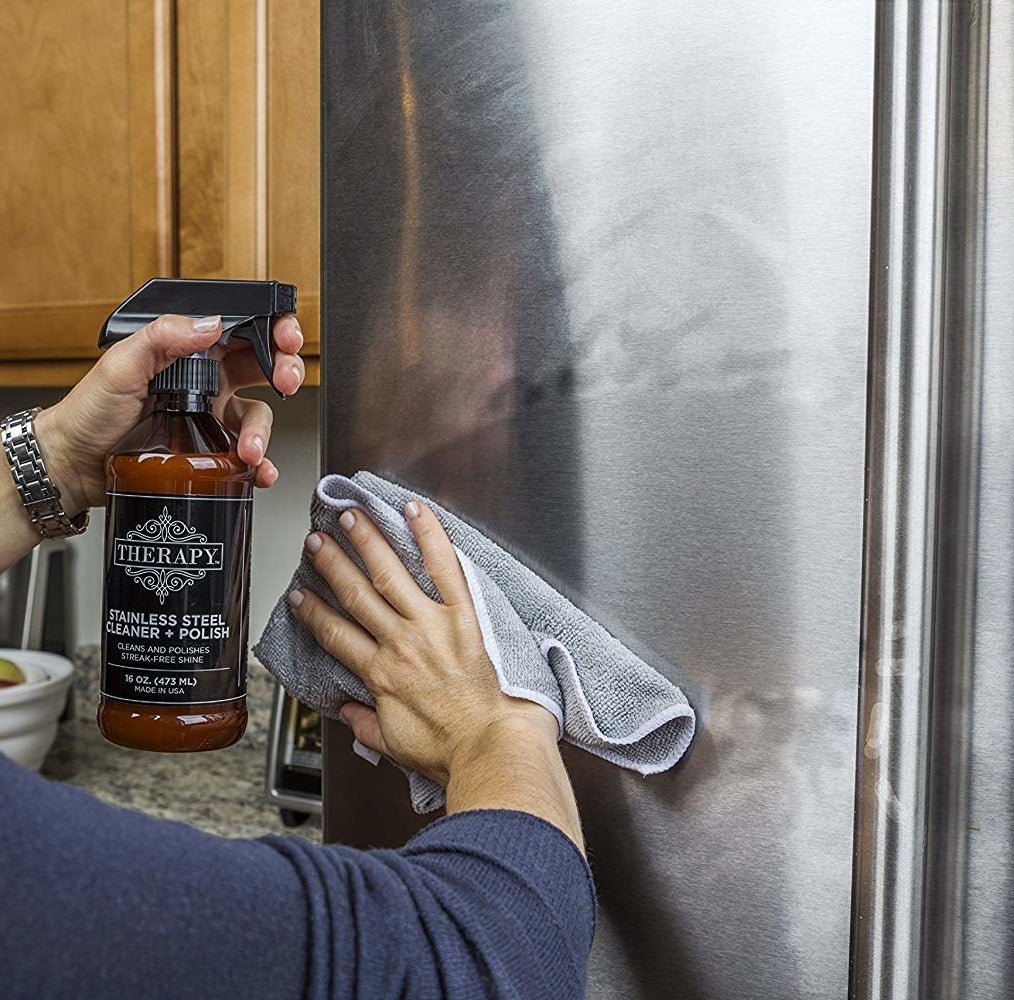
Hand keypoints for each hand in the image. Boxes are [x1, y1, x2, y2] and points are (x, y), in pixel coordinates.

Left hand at [34, 313, 303, 514]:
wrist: (73, 465)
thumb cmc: (88, 412)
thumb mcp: (120, 364)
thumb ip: (163, 336)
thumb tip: (209, 323)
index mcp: (187, 351)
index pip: (241, 329)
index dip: (272, 329)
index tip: (285, 337)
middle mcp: (204, 382)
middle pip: (263, 369)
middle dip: (285, 371)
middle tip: (286, 382)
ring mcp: (209, 418)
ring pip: (258, 417)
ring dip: (263, 432)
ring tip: (249, 450)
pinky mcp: (210, 454)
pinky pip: (248, 457)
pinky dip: (261, 466)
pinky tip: (258, 471)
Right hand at [287, 501, 558, 785]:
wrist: (490, 747)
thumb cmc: (451, 750)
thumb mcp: (395, 745)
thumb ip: (366, 725)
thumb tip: (348, 712)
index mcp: (381, 675)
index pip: (336, 635)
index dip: (314, 612)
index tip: (300, 595)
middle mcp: (401, 643)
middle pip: (357, 594)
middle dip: (333, 564)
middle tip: (316, 540)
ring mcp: (431, 625)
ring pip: (390, 573)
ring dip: (367, 542)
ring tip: (351, 517)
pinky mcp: (464, 614)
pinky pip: (444, 567)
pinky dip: (429, 536)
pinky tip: (415, 511)